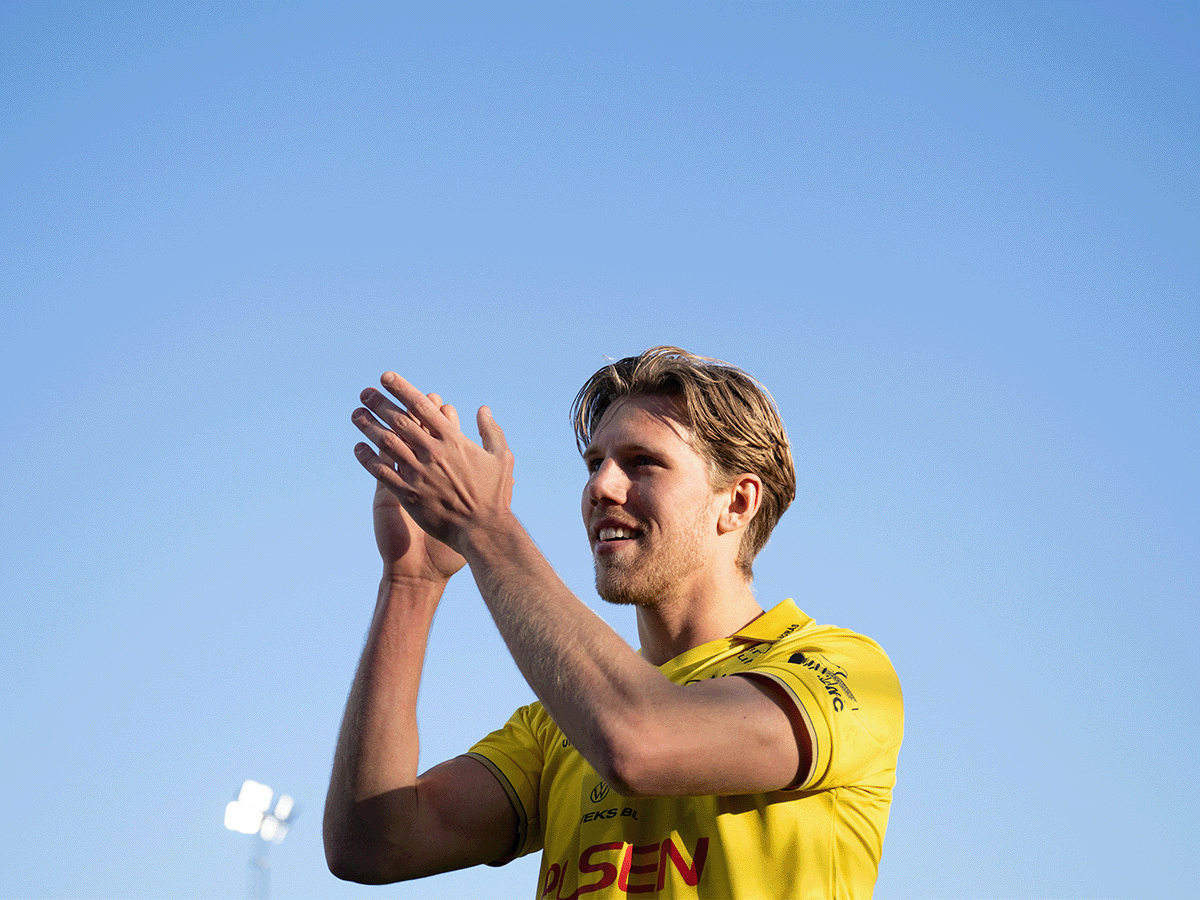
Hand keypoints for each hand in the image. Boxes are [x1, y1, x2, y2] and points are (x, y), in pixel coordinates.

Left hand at [352, 374, 513, 554]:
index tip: (387, 378)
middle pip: (399, 420)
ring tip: (356, 414)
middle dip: (380, 403)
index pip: (422, 407)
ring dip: (369, 426)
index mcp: (453, 441)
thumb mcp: (502, 458)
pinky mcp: (408, 495)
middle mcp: (432, 453)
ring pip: (387, 443)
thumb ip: (491, 431)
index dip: (402, 389)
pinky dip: (368, 458)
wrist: (482, 531)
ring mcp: (418, 474)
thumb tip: (483, 409)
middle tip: (365, 392)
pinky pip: (382, 472)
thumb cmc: (495, 495)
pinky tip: (358, 448)